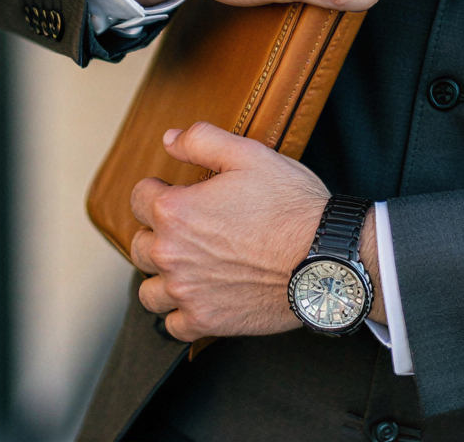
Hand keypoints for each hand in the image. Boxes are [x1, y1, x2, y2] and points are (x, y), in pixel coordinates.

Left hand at [131, 122, 384, 339]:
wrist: (325, 257)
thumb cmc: (291, 206)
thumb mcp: (250, 154)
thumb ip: (202, 141)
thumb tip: (169, 139)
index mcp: (175, 211)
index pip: (138, 197)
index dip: (159, 189)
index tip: (181, 193)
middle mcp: (171, 254)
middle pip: (140, 244)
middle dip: (159, 233)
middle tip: (192, 229)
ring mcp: (186, 292)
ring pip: (149, 289)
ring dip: (163, 277)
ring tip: (189, 267)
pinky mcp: (205, 321)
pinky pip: (172, 324)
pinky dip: (181, 313)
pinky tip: (201, 297)